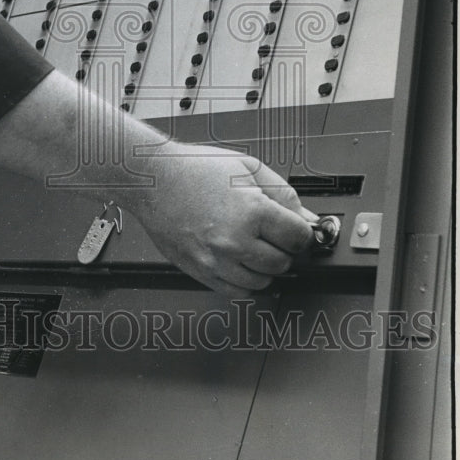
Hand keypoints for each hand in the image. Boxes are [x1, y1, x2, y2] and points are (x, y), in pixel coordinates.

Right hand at [131, 142, 316, 296]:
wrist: (153, 179)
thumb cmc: (195, 169)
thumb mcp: (248, 167)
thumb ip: (284, 193)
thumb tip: (306, 218)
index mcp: (252, 211)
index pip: (299, 238)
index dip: (301, 232)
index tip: (295, 229)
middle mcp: (235, 240)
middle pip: (283, 263)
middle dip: (284, 249)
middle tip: (273, 235)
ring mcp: (217, 260)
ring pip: (262, 282)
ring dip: (265, 267)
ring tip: (253, 245)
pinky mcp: (201, 272)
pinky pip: (237, 292)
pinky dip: (245, 282)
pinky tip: (240, 261)